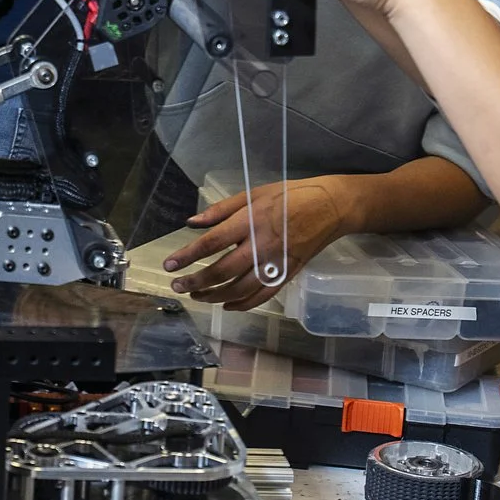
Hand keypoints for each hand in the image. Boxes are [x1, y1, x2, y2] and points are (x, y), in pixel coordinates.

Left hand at [163, 177, 347, 308]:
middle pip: (222, 271)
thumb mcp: (253, 193)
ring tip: (197, 296)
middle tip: (178, 286)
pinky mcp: (287, 274)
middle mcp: (260, 245)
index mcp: (250, 221)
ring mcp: (275, 263)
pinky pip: (262, 296)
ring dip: (215, 296)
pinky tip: (228, 306)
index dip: (187, 256)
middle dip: (196, 281)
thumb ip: (220, 210)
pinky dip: (243, 304)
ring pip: (240, 289)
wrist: (330, 207)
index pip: (211, 243)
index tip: (169, 265)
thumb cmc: (289, 195)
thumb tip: (192, 223)